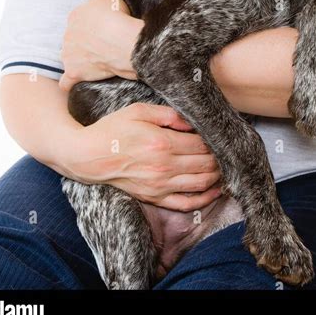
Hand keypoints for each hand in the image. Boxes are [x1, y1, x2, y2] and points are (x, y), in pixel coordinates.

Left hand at [59, 0, 144, 90]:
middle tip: (103, 46)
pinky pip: (66, 81)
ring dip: (78, 60)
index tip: (103, 30)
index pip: (79, 21)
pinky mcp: (73, 72)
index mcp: (75, 15)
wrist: (122, 41)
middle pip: (73, 39)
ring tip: (96, 63)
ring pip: (69, 57)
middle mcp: (67, 34)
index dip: (91, 26)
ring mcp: (68, 54)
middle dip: (84, 43)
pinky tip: (77, 83)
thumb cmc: (119, 18)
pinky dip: (70, 83)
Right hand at [64, 102, 222, 210]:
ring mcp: (160, 185)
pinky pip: (186, 203)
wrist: (89, 156)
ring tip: (225, 167)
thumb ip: (169, 114)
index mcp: (162, 143)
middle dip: (221, 157)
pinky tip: (216, 191)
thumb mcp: (139, 111)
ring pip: (201, 183)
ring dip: (218, 176)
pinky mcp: (155, 198)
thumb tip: (192, 122)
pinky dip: (205, 199)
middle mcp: (164, 167)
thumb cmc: (113, 130)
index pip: (201, 144)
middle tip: (226, 150)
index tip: (220, 134)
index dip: (215, 140)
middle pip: (206, 164)